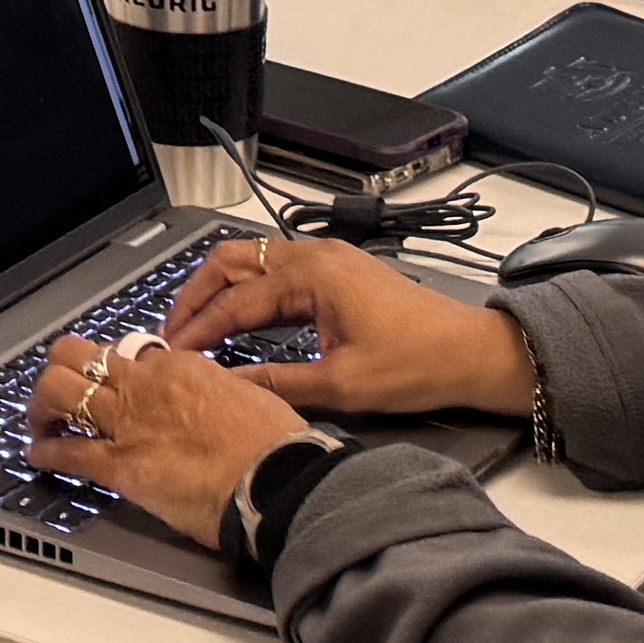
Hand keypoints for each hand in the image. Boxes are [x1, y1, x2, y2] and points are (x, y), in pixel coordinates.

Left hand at [26, 326, 315, 543]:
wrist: (279, 481)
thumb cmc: (275, 447)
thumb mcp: (246, 396)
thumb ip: (214, 390)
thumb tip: (207, 395)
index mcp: (178, 365)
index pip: (123, 350)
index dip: (107, 365)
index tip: (105, 378)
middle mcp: (145, 385)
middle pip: (77, 356)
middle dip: (60, 371)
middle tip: (57, 390)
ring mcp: (128, 423)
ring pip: (59, 392)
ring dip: (41, 405)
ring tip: (40, 420)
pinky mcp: (121, 466)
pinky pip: (68, 451)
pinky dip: (46, 452)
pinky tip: (39, 455)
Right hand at [156, 233, 542, 422]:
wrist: (473, 353)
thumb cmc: (420, 363)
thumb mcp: (342, 384)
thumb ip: (278, 383)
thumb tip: (229, 386)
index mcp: (314, 274)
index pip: (237, 301)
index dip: (200, 329)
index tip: (172, 352)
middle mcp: (317, 255)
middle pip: (233, 262)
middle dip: (196, 294)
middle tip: (170, 329)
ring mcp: (329, 259)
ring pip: (253, 262)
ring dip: (220, 290)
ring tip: (196, 324)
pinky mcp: (339, 272)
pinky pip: (278, 272)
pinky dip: (249, 292)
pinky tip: (239, 319)